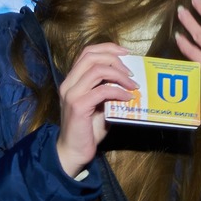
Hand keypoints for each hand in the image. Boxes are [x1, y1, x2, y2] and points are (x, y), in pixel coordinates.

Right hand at [55, 43, 134, 179]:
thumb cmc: (88, 130)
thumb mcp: (100, 105)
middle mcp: (69, 83)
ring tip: (132, 84)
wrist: (73, 151)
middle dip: (115, 58)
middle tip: (131, 71)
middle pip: (91, 56)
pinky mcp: (78, 106)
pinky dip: (118, 91)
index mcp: (72, 80)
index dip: (108, 48)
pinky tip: (128, 98)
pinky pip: (102, 91)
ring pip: (96, 69)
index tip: (126, 53)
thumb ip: (108, 90)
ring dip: (119, 74)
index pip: (87, 52)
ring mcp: (72, 94)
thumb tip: (130, 80)